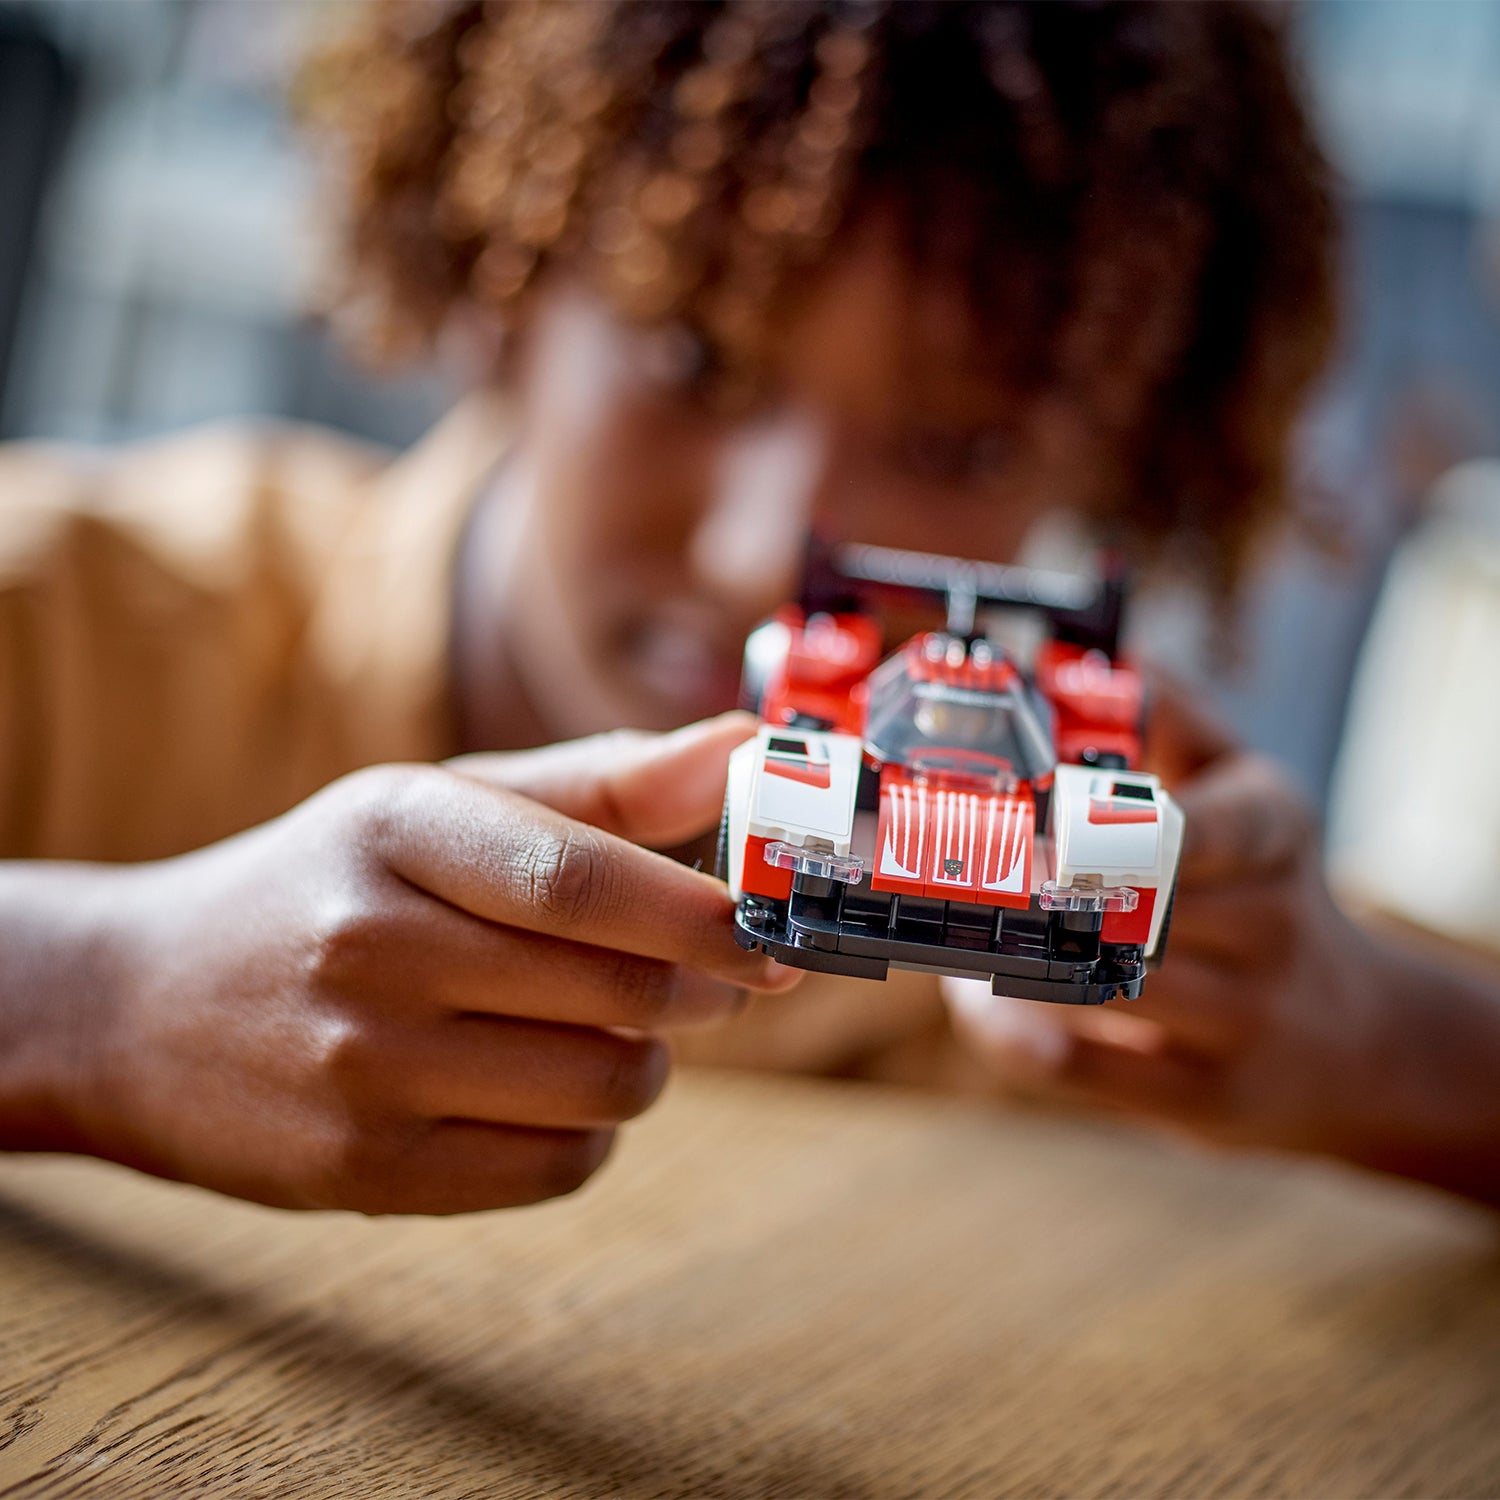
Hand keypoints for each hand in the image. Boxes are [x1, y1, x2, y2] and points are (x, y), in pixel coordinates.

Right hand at [51, 714, 794, 1213]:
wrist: (136, 1007)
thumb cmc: (329, 887)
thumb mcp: (437, 806)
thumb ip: (598, 782)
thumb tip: (743, 743)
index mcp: (397, 829)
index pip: (581, 877)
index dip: (703, 911)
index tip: (775, 928)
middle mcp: (370, 945)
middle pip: (615, 989)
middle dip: (706, 989)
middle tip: (722, 977)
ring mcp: (361, 1069)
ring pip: (605, 1085)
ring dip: (648, 1060)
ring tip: (611, 1030)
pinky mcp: (363, 1171)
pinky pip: (557, 1167)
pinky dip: (589, 1133)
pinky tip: (545, 1091)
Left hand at [944, 681, 1420, 1164]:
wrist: (1358, 1043)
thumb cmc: (1266, 890)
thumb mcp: (1253, 795)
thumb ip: (1180, 721)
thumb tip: (1112, 654)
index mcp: (1274, 832)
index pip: (1213, 826)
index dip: (1128, 827)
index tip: (1046, 819)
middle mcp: (1272, 925)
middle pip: (1135, 907)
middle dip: (1041, 894)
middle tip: (953, 870)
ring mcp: (1245, 1021)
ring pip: (1098, 986)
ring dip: (1011, 960)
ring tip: (957, 930)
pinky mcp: (1208, 1100)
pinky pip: (1079, 1066)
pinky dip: (1011, 1034)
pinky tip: (981, 1002)